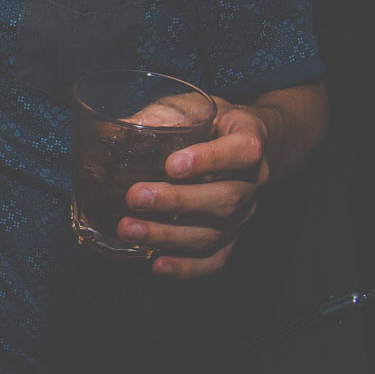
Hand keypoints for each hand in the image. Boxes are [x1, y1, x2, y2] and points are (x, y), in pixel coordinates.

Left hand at [119, 100, 271, 279]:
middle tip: (135, 197)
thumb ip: (162, 114)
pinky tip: (157, 265)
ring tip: (128, 229)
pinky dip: (187, 268)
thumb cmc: (208, 121)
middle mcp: (254, 181)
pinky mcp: (232, 238)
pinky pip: (216, 260)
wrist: (238, 143)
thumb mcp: (191, 105)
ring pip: (215, 233)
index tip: (172, 165)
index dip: (210, 161)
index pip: (242, 151)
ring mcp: (245, 214)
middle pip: (226, 199)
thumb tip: (121, 126)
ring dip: (169, 236)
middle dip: (177, 202)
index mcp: (249, 139)